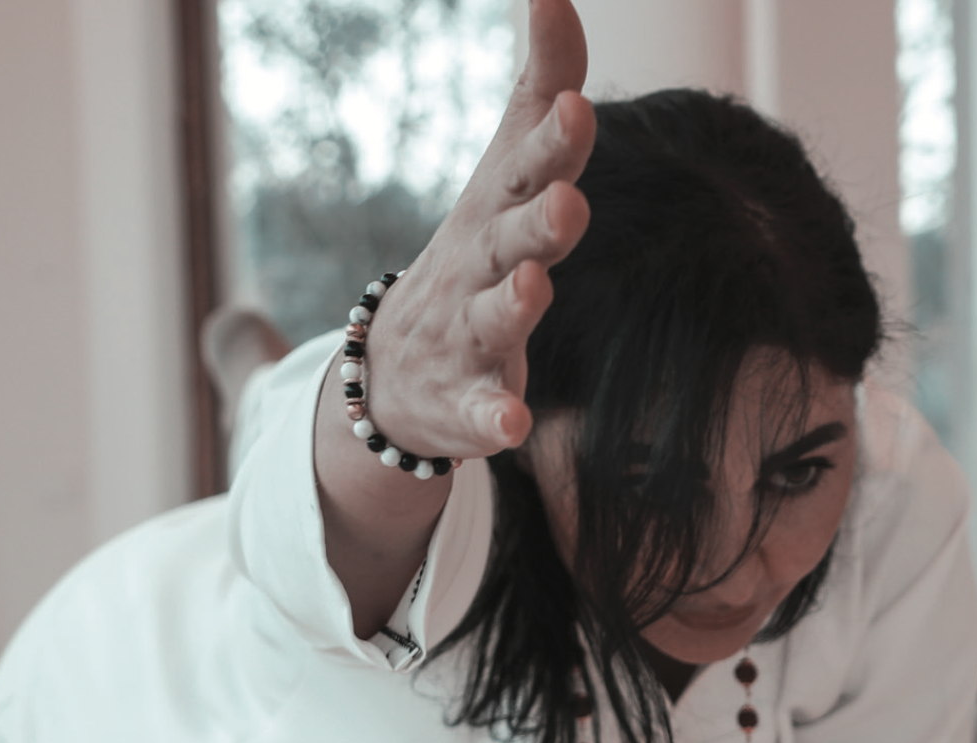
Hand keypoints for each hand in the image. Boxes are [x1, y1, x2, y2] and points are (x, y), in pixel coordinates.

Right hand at [315, 0, 594, 632]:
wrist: (398, 368)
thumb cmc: (478, 248)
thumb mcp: (509, 168)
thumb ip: (541, 86)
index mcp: (499, 209)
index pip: (530, 165)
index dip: (554, 140)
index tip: (578, 105)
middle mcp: (483, 264)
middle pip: (513, 237)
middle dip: (539, 218)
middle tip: (569, 200)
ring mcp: (469, 332)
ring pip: (494, 316)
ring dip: (515, 302)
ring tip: (532, 286)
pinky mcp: (466, 398)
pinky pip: (479, 409)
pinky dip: (491, 416)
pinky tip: (512, 423)